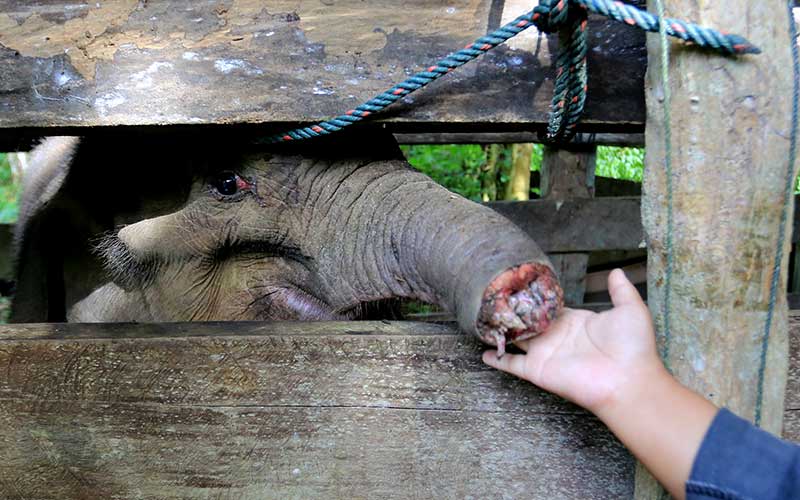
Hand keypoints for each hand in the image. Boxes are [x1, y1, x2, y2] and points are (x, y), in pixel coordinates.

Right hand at [482, 268, 665, 413]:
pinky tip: (485, 352)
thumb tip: (616, 271)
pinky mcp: (537, 370)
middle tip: (495, 298)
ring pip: (517, 340)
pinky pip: (512, 364)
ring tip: (484, 319)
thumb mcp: (630, 310)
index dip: (534, 297)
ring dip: (502, 331)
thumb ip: (620, 290)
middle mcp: (557, 337)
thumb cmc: (633, 347)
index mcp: (575, 322)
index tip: (519, 286)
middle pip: (529, 322)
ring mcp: (546, 353)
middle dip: (514, 312)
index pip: (549, 307)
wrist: (628, 381)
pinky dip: (497, 359)